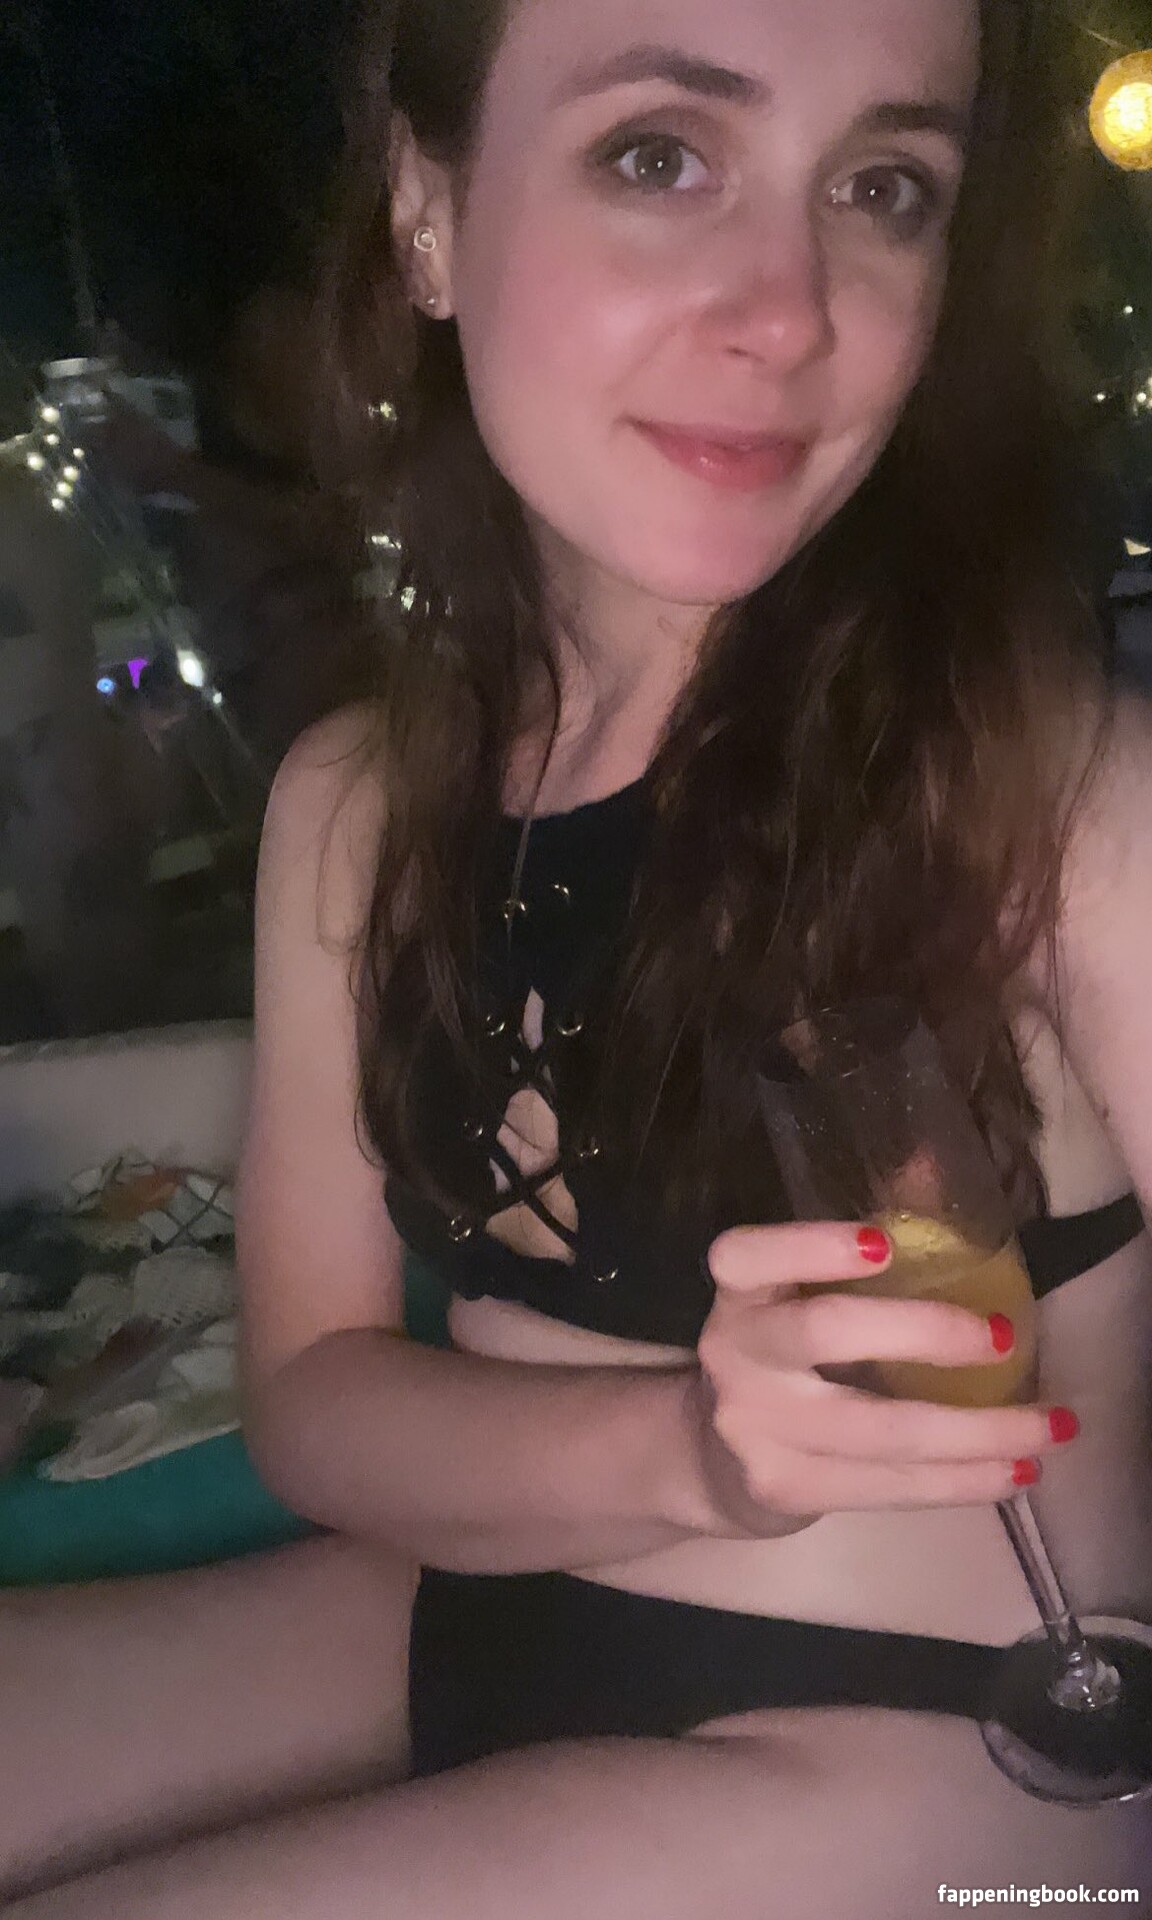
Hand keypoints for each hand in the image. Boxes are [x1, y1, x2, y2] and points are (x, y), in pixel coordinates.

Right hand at [689, 1222, 1062, 1537]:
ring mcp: (756, 1429)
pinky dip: (961, 1481)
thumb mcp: (799, 1295)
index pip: (748, 1256)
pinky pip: (888, 1485)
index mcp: (740, 1292)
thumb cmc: (785, 1354)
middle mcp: (736, 1354)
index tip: (884, 1244)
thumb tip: (935, 1162)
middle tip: (1004, 1336)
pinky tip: (1016, 1472)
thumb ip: (861, 1240)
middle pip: (826, 1332)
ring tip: (1051, 1426)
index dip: (810, 1246)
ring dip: (977, 1430)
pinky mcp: (785, 1489)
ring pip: (878, 1430)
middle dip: (924, 1332)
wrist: (715, 1459)